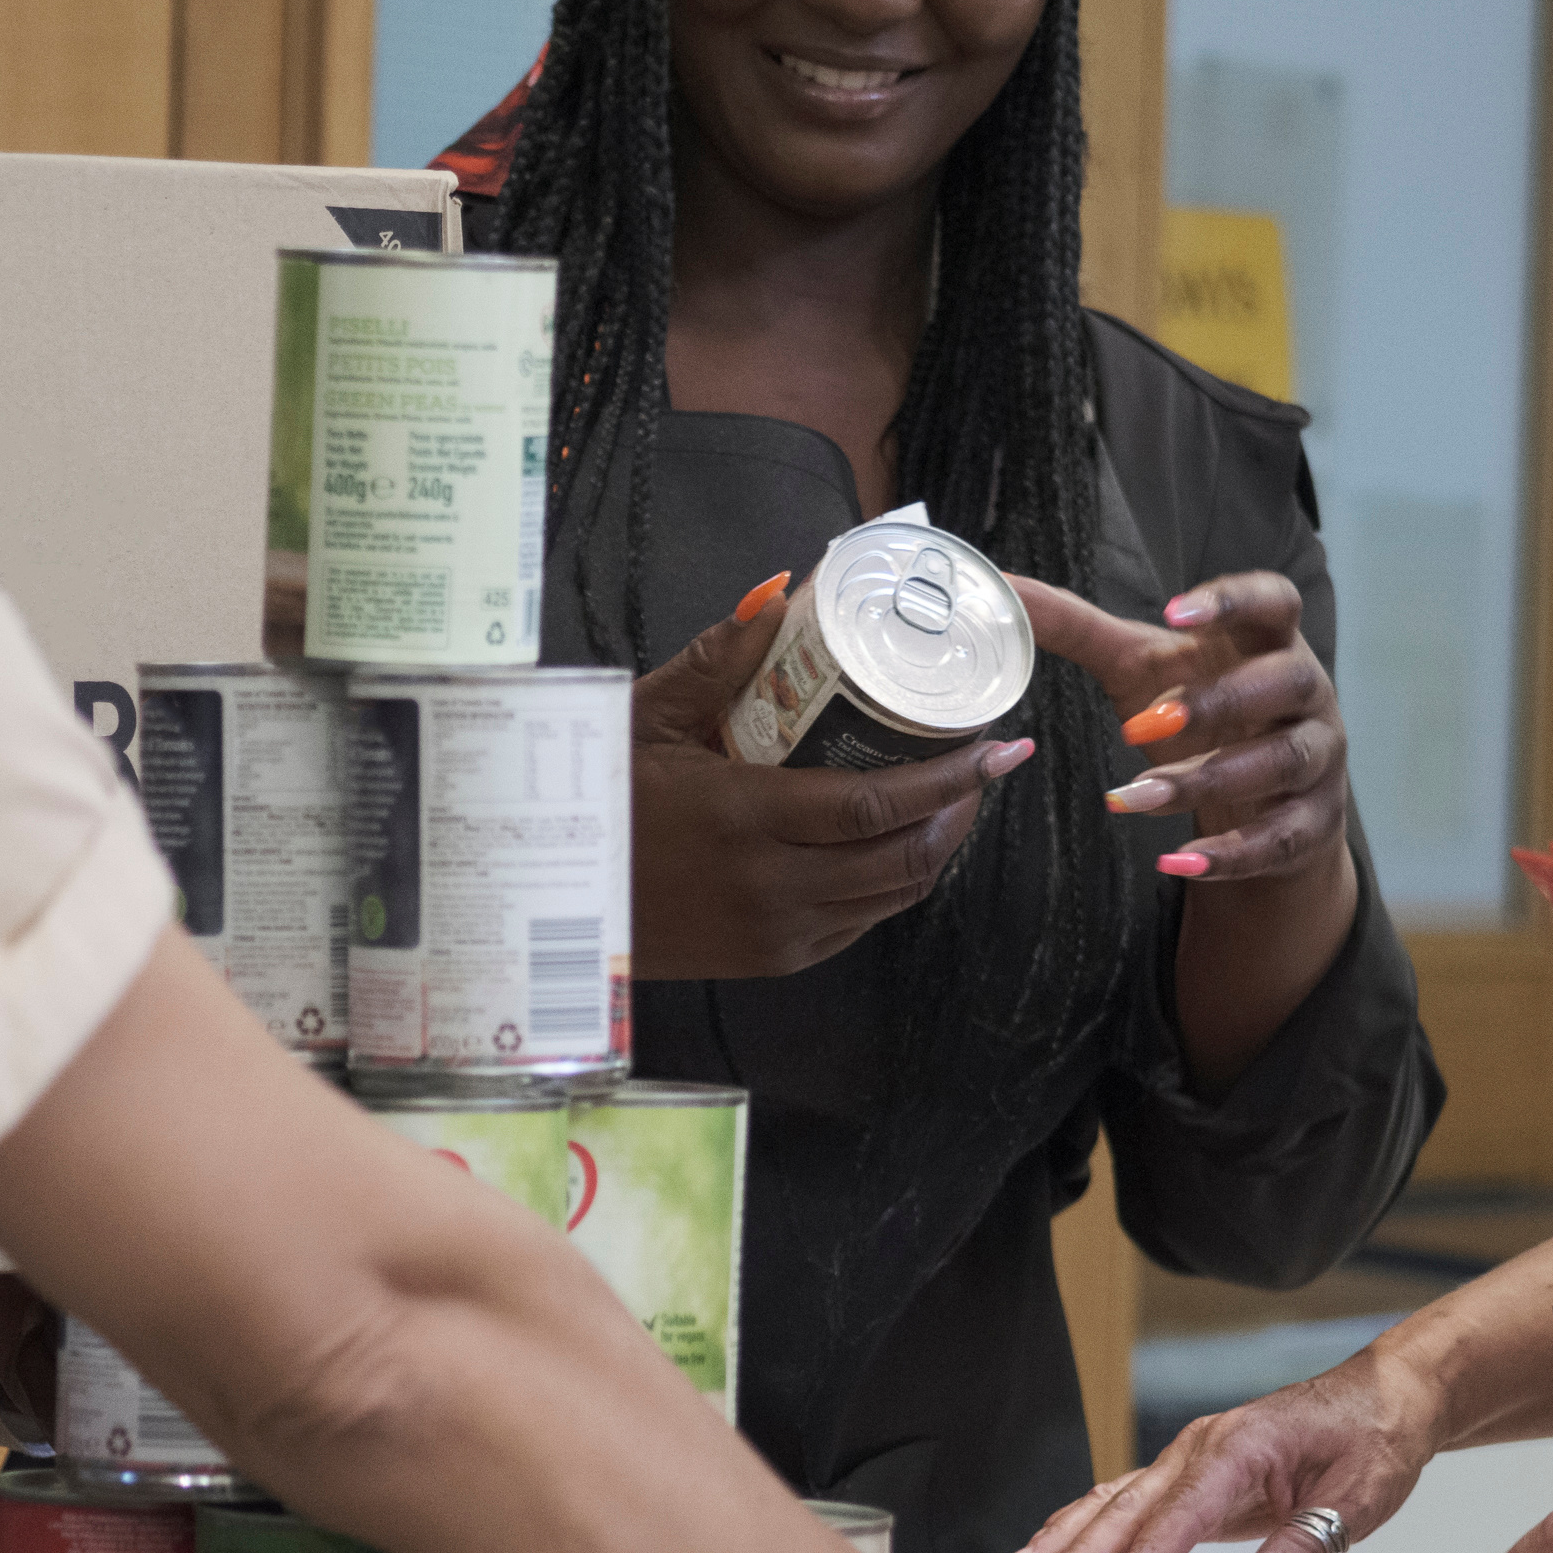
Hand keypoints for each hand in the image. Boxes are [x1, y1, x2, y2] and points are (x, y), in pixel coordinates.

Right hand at [626, 583, 1031, 979]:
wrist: (551, 897)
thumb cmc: (596, 798)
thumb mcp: (645, 718)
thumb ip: (717, 658)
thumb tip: (781, 594)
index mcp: (745, 818)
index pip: (881, 804)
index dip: (954, 777)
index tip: (1000, 745)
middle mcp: (773, 886)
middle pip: (906, 855)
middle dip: (961, 810)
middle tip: (984, 763)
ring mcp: (778, 932)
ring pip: (894, 894)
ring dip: (937, 846)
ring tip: (954, 797)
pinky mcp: (776, 958)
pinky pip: (863, 921)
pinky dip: (895, 882)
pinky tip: (901, 842)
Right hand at [1006, 1339, 1439, 1552]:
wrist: (1383, 1396)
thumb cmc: (1375, 1439)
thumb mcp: (1364, 1495)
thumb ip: (1314, 1541)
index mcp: (1244, 1446)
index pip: (1187, 1510)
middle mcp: (1203, 1447)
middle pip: (1132, 1504)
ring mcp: (1189, 1459)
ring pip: (1115, 1500)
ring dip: (1067, 1538)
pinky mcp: (1189, 1477)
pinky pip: (1127, 1502)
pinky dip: (1085, 1527)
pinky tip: (1052, 1552)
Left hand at [1029, 569, 1350, 889]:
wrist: (1266, 801)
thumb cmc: (1202, 711)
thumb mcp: (1141, 666)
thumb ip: (1076, 627)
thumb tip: (1001, 585)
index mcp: (1269, 640)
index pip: (1274, 601)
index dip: (1232, 602)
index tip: (1172, 613)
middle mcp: (1308, 692)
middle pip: (1287, 681)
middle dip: (1219, 702)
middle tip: (1143, 722)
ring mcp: (1318, 758)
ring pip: (1281, 762)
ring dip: (1205, 781)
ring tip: (1129, 799)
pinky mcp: (1313, 824)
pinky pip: (1281, 839)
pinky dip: (1230, 855)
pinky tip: (1174, 862)